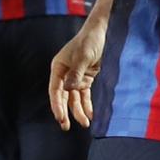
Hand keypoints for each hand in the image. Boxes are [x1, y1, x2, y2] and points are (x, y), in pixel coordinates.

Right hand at [49, 12, 108, 129]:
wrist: (104, 32)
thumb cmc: (90, 41)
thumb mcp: (83, 56)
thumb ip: (76, 73)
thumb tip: (68, 90)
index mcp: (58, 67)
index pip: (55, 90)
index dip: (57, 105)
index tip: (60, 118)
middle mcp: (65, 73)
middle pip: (63, 96)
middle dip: (65, 112)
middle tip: (65, 127)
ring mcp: (75, 76)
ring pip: (74, 98)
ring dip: (78, 111)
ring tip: (85, 124)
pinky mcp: (86, 78)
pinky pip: (85, 94)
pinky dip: (87, 104)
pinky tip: (91, 115)